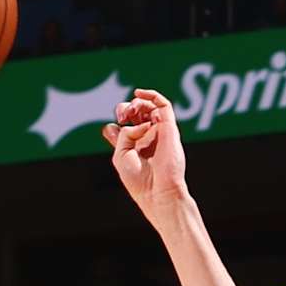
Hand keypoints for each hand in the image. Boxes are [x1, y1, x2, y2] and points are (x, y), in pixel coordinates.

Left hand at [103, 87, 189, 219]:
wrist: (158, 191)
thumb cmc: (138, 180)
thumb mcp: (120, 156)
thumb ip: (123, 134)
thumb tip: (136, 121)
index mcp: (136, 147)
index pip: (127, 125)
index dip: (119, 119)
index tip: (116, 125)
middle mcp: (148, 139)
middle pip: (137, 113)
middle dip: (127, 109)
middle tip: (123, 116)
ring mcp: (160, 133)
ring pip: (150, 107)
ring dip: (137, 103)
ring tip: (131, 111)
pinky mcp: (170, 129)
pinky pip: (164, 105)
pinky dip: (152, 95)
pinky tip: (139, 93)